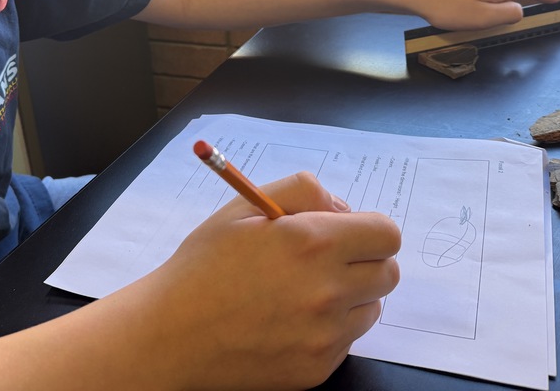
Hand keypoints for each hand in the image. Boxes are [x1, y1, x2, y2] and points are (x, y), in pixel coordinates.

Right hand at [127, 172, 401, 390]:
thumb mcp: (246, 206)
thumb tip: (342, 208)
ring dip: (350, 297)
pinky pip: (347, 340)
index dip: (369, 230)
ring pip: (372, 308)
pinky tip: (289, 319)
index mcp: (312, 242)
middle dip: (364, 261)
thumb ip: (303, 191)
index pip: (387, 234)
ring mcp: (324, 335)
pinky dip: (329, 329)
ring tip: (302, 291)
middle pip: (388, 272)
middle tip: (326, 261)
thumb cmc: (204, 265)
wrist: (171, 334)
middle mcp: (326, 290)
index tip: (349, 234)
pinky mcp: (317, 368)